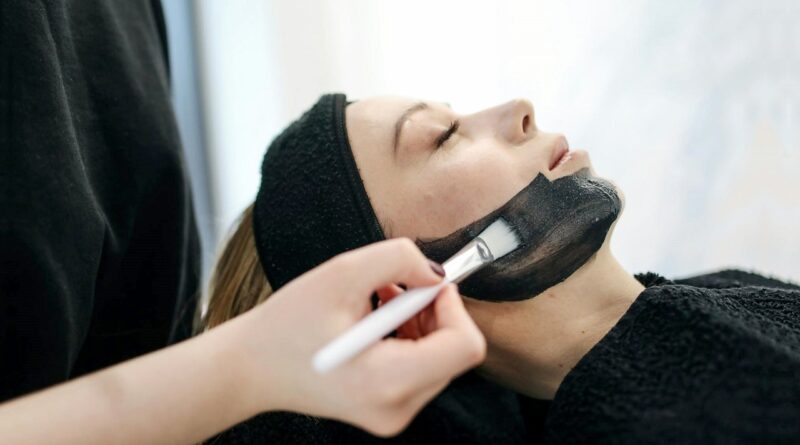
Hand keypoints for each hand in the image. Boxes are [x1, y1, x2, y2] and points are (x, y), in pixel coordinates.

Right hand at [233, 238, 485, 435]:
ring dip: (419, 321)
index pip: (465, 347)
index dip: (454, 305)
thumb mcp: (341, 274)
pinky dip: (408, 337)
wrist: (251, 368)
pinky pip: (422, 368)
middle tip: (393, 289)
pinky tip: (376, 321)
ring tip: (377, 303)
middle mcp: (397, 408)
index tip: (427, 284)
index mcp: (387, 380)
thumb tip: (437, 272)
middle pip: (454, 351)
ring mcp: (394, 415)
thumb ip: (398, 259)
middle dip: (432, 311)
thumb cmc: (286, 324)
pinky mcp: (389, 411)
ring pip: (441, 357)